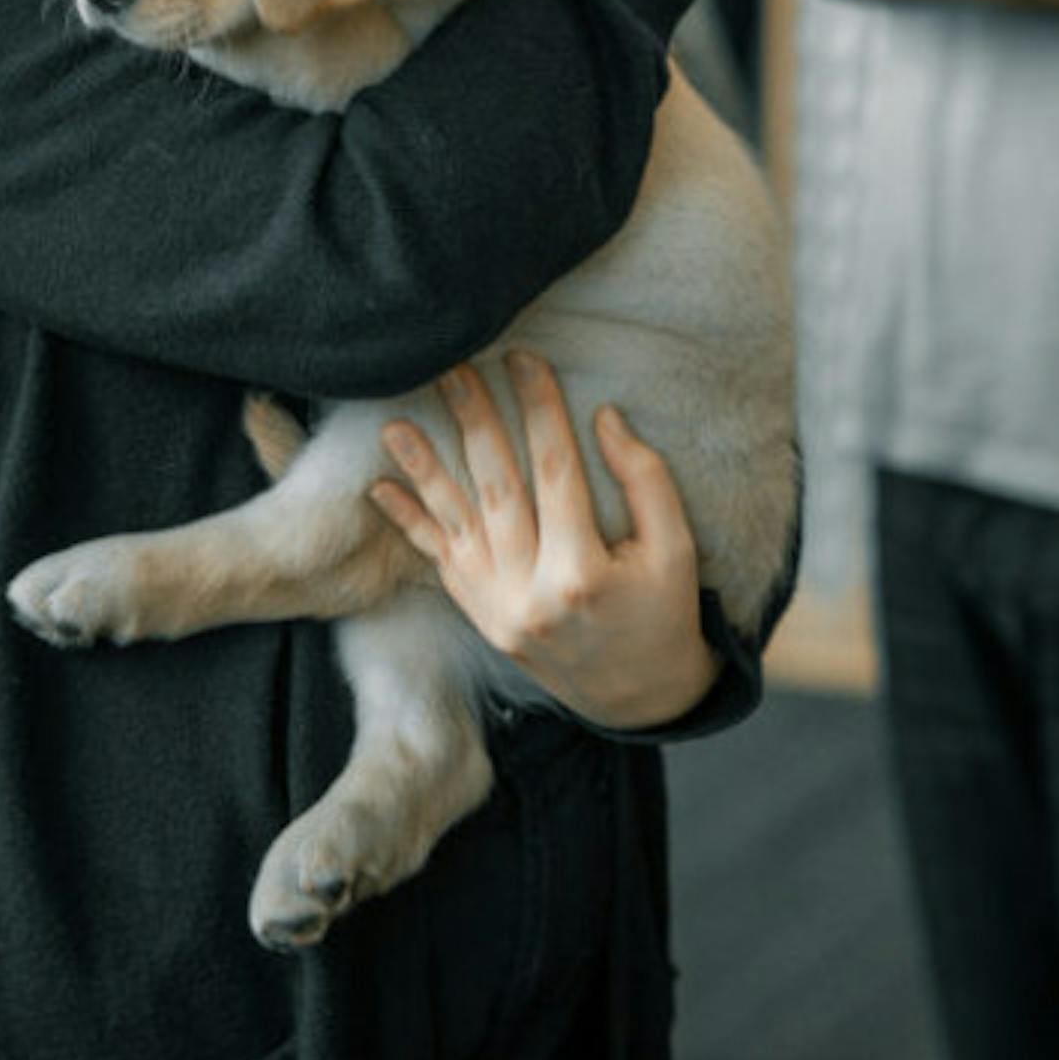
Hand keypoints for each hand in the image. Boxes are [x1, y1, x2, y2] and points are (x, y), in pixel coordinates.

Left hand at [370, 352, 719, 731]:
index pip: (555, 473)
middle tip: (450, 370)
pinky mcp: (482, 619)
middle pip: (495, 490)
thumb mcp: (677, 551)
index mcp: (581, 575)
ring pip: (455, 526)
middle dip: (472, 424)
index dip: (539, 411)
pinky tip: (381, 488)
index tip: (524, 360)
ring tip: (392, 424)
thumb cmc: (665, 615)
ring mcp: (497, 612)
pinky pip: (440, 564)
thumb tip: (604, 417)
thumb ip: (646, 481)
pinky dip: (411, 525)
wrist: (641, 699)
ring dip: (422, 471)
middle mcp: (528, 595)